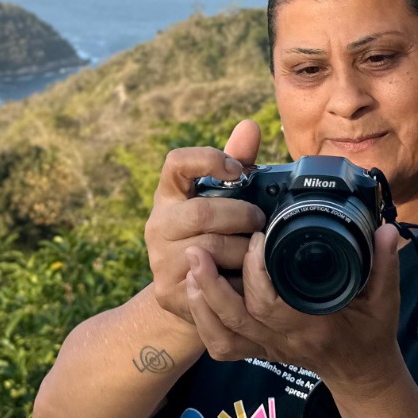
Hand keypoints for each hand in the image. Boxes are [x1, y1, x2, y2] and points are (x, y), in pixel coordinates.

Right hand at [144, 120, 265, 325]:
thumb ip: (236, 164)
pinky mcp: (166, 290)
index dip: (207, 160)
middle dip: (240, 216)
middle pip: (200, 212)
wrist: (190, 291)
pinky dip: (234, 280)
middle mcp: (157, 224)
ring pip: (208, 250)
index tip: (237, 171)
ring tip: (256, 252)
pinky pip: (209, 283)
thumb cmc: (212, 233)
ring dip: (242, 251)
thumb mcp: (222, 199)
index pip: (176, 163)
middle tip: (260, 221)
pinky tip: (244, 277)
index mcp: (169, 195)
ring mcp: (159, 259)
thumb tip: (250, 126)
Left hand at [184, 221, 405, 398]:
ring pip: (223, 335)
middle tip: (198, 248)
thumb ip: (385, 265)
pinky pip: (222, 346)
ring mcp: (267, 348)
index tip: (256, 237)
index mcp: (313, 327)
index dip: (257, 273)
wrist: (361, 374)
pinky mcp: (257, 350)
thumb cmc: (372, 335)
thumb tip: (387, 230)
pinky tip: (194, 292)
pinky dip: (203, 323)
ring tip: (190, 266)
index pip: (273, 305)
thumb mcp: (386, 301)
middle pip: (238, 318)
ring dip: (202, 302)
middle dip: (214, 284)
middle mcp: (284, 341)